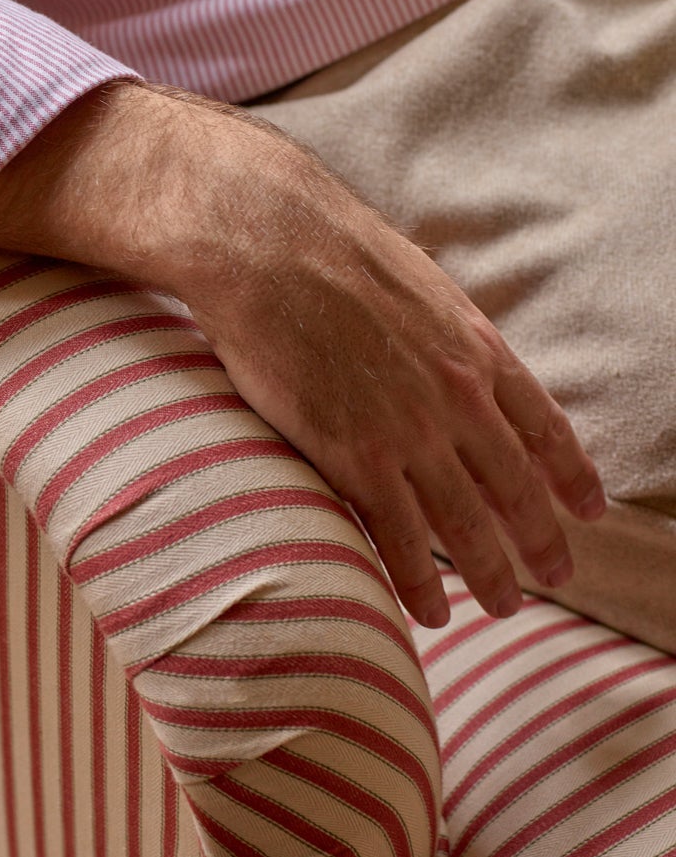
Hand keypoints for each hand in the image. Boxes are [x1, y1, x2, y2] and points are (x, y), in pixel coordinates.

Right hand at [162, 103, 605, 626]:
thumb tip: (450, 354)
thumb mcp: (417, 284)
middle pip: (515, 487)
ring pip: (466, 524)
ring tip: (503, 607)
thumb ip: (443, 332)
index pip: (544, 426)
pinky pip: (400, 538)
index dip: (571, 474)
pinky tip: (430, 611)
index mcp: (476, 347)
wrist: (268, 244)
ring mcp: (410, 431)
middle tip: (556, 575)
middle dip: (541, 539)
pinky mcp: (355, 457)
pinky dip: (419, 582)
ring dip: (489, 574)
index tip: (588, 509)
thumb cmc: (328, 249)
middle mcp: (458, 396)